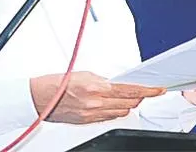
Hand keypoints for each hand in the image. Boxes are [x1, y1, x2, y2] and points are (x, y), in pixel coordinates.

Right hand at [30, 71, 166, 123]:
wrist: (38, 98)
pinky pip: (108, 117)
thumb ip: (102, 80)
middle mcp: (95, 102)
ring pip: (121, 112)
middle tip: (145, 91)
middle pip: (129, 103)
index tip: (157, 89)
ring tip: (128, 97)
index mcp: (95, 87)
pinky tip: (112, 105)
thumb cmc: (56, 83)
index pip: (129, 90)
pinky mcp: (87, 121)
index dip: (147, 90)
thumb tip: (115, 83)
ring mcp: (92, 114)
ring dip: (127, 104)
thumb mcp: (83, 73)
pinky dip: (114, 111)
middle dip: (139, 97)